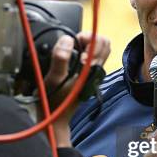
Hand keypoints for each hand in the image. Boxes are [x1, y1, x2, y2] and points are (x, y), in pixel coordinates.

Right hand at [41, 32, 110, 146]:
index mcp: (91, 70)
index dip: (86, 37)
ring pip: (98, 50)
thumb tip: (68, 40)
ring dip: (86, 46)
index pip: (102, 43)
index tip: (73, 43)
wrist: (55, 119)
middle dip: (88, 39)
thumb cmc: (53, 101)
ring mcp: (93, 74)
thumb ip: (61, 58)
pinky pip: (91, 58)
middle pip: (103, 44)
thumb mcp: (53, 79)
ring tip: (71, 51)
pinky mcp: (87, 76)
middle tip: (73, 45)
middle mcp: (96, 71)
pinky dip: (83, 53)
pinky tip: (71, 59)